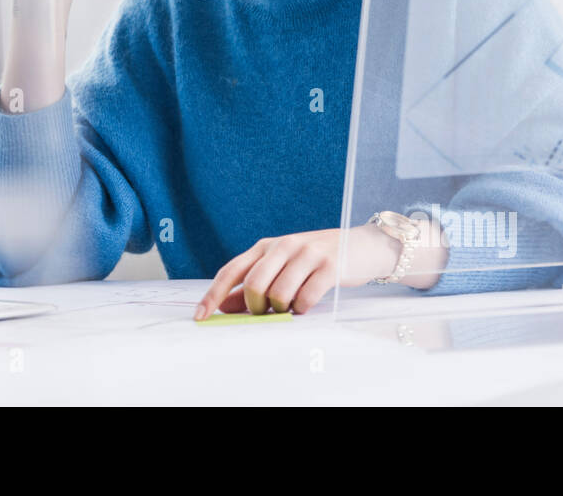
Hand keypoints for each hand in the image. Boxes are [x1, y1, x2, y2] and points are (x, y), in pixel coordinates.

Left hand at [193, 225, 400, 318]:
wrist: (362, 246)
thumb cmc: (316, 261)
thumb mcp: (282, 267)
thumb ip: (252, 286)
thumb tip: (223, 306)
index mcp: (265, 247)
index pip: (231, 271)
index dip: (213, 295)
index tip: (201, 316)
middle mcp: (283, 246)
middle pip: (254, 285)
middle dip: (256, 307)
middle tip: (268, 312)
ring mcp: (307, 254)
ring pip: (279, 294)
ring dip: (282, 309)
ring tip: (293, 305)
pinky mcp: (329, 266)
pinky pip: (306, 298)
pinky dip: (302, 309)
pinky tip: (307, 304)